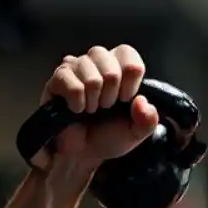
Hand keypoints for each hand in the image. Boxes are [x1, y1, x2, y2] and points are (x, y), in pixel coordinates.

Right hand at [40, 44, 159, 161]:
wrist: (83, 153)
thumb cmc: (108, 136)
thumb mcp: (137, 131)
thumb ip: (148, 119)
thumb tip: (141, 102)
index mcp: (120, 66)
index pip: (127, 54)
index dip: (130, 81)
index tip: (125, 99)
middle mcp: (97, 61)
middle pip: (111, 68)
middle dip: (111, 96)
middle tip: (105, 107)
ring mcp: (76, 67)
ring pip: (92, 79)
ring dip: (94, 102)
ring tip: (91, 109)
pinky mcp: (58, 78)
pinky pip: (72, 85)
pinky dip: (77, 103)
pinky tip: (76, 109)